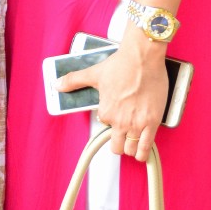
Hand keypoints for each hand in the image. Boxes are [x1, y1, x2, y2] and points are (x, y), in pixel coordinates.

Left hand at [59, 27, 168, 161]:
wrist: (142, 57)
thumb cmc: (121, 64)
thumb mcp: (94, 73)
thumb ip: (74, 81)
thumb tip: (58, 84)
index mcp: (106, 111)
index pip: (104, 126)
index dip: (111, 121)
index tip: (116, 116)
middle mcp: (120, 120)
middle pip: (117, 146)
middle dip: (119, 142)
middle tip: (123, 135)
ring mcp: (137, 123)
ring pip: (131, 149)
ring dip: (131, 147)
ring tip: (133, 141)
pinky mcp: (152, 122)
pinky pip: (146, 146)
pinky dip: (143, 152)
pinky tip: (142, 152)